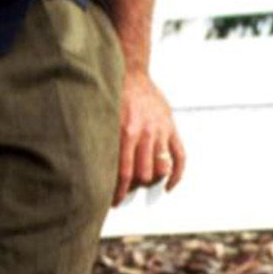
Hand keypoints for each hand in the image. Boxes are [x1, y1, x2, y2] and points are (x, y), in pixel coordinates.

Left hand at [115, 67, 183, 204]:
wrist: (131, 71)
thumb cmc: (112, 94)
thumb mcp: (103, 116)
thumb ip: (104, 139)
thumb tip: (92, 165)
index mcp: (125, 132)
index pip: (124, 171)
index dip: (119, 190)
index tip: (113, 201)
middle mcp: (145, 134)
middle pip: (143, 173)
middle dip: (134, 186)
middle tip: (124, 190)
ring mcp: (160, 132)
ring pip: (160, 168)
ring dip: (150, 180)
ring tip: (139, 184)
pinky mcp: (171, 128)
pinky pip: (180, 156)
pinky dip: (176, 174)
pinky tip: (168, 186)